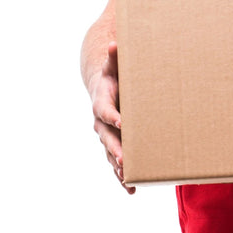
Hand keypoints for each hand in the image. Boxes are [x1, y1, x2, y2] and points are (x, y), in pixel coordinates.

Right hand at [89, 41, 134, 193]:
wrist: (105, 86)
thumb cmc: (115, 74)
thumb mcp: (115, 64)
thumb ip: (116, 57)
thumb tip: (115, 44)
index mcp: (101, 101)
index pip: (104, 110)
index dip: (112, 116)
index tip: (122, 122)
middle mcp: (100, 122)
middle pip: (106, 137)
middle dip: (116, 148)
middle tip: (126, 159)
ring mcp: (106, 135)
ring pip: (110, 153)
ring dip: (119, 166)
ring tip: (128, 177)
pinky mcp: (114, 144)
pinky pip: (116, 162)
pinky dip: (123, 176)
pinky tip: (132, 188)